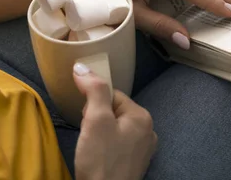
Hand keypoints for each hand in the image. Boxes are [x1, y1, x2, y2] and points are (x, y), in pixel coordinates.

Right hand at [73, 63, 156, 179]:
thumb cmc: (101, 160)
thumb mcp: (96, 120)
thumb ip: (93, 90)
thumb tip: (82, 66)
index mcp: (142, 116)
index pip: (112, 95)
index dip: (93, 104)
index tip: (86, 120)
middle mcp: (148, 130)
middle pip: (114, 111)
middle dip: (97, 120)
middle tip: (88, 136)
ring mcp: (143, 149)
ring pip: (115, 129)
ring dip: (100, 134)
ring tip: (92, 149)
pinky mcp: (134, 164)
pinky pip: (118, 145)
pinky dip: (106, 148)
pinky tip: (98, 158)